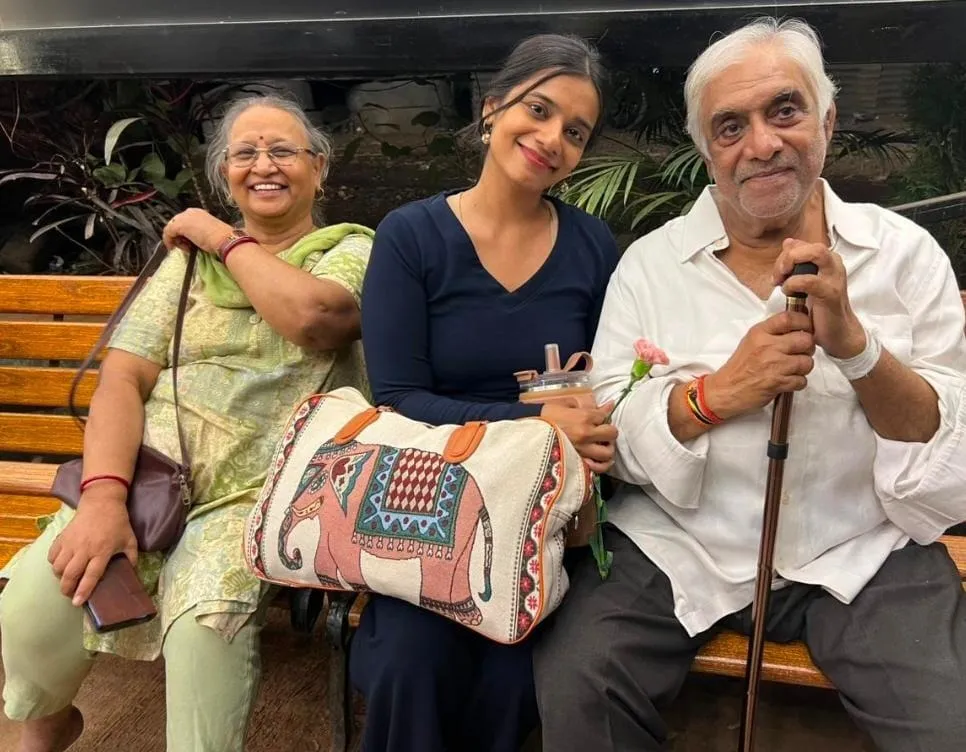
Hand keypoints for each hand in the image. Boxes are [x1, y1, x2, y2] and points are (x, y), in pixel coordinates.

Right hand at [48, 487, 137, 605]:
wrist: (102, 502)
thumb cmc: (117, 523)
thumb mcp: (130, 540)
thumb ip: (132, 558)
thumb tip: (132, 575)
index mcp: (103, 551)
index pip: (91, 575)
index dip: (83, 591)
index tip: (77, 603)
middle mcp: (85, 549)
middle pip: (70, 574)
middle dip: (67, 588)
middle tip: (69, 595)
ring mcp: (71, 542)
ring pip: (58, 566)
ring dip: (60, 577)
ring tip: (66, 580)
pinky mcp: (62, 537)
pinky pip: (52, 555)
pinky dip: (53, 563)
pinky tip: (61, 564)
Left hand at [162, 208, 235, 255]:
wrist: (224, 239)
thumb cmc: (221, 238)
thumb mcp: (208, 233)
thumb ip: (198, 233)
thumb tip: (192, 241)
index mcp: (198, 212)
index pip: (184, 221)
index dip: (183, 233)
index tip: (187, 242)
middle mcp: (190, 212)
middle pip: (176, 223)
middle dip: (178, 236)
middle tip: (184, 246)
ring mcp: (183, 217)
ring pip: (171, 228)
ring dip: (175, 239)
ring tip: (185, 248)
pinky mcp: (178, 225)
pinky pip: (168, 233)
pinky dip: (168, 241)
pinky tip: (173, 248)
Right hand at [541, 402, 618, 473]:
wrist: (528, 433)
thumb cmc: (545, 417)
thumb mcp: (565, 405)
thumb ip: (587, 406)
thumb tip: (608, 404)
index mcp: (584, 417)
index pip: (605, 416)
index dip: (602, 417)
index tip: (596, 419)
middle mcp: (586, 434)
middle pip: (611, 434)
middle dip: (609, 432)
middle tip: (602, 432)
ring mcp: (582, 450)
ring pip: (607, 453)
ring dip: (607, 449)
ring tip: (601, 447)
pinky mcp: (577, 462)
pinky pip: (597, 467)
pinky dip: (601, 464)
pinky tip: (599, 460)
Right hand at [704, 311, 814, 418]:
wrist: (725, 390)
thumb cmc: (739, 367)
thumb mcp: (751, 341)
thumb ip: (771, 332)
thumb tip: (797, 327)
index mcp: (760, 333)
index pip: (789, 318)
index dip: (804, 322)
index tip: (806, 328)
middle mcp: (768, 346)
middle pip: (805, 340)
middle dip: (807, 348)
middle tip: (801, 352)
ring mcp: (774, 365)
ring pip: (807, 362)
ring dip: (804, 367)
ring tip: (793, 369)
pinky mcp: (778, 383)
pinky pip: (801, 380)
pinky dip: (798, 383)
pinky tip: (788, 381)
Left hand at [774, 239, 865, 358]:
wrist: (837, 333)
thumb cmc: (820, 308)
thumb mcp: (805, 281)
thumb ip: (797, 262)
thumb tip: (788, 242)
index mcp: (827, 260)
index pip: (802, 245)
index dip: (786, 255)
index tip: (778, 272)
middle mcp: (834, 264)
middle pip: (811, 245)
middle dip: (789, 256)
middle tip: (779, 274)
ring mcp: (835, 277)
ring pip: (816, 253)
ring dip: (792, 264)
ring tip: (782, 282)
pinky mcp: (831, 293)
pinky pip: (810, 280)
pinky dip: (794, 283)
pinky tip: (788, 292)